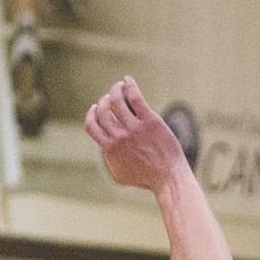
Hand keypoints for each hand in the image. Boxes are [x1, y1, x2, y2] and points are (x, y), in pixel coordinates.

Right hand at [84, 77, 186, 191]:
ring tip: (120, 85)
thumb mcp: (120, 175)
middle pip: (103, 110)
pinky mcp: (149, 120)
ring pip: (116, 99)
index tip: (96, 108)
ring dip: (115, 89)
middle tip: (111, 97)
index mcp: (110, 148)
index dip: (91, 114)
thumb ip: (109, 160)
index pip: (92, 125)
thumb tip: (104, 148)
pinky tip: (128, 80)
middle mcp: (119, 136)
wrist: (168, 178)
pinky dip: (129, 85)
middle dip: (104, 100)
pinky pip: (134, 96)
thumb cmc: (146, 178)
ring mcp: (134, 127)